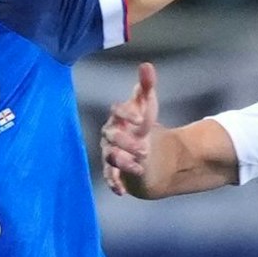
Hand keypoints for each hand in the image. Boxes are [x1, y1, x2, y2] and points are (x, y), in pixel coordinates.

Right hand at [100, 61, 158, 195]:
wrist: (145, 152)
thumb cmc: (143, 125)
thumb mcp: (148, 105)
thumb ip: (146, 86)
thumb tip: (146, 65)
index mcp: (117, 117)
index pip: (116, 111)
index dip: (127, 113)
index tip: (142, 119)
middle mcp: (110, 135)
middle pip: (111, 136)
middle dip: (127, 142)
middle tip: (145, 149)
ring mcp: (110, 153)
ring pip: (110, 157)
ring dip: (123, 162)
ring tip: (139, 167)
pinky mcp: (114, 171)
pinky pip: (109, 177)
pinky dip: (114, 184)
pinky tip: (121, 191)